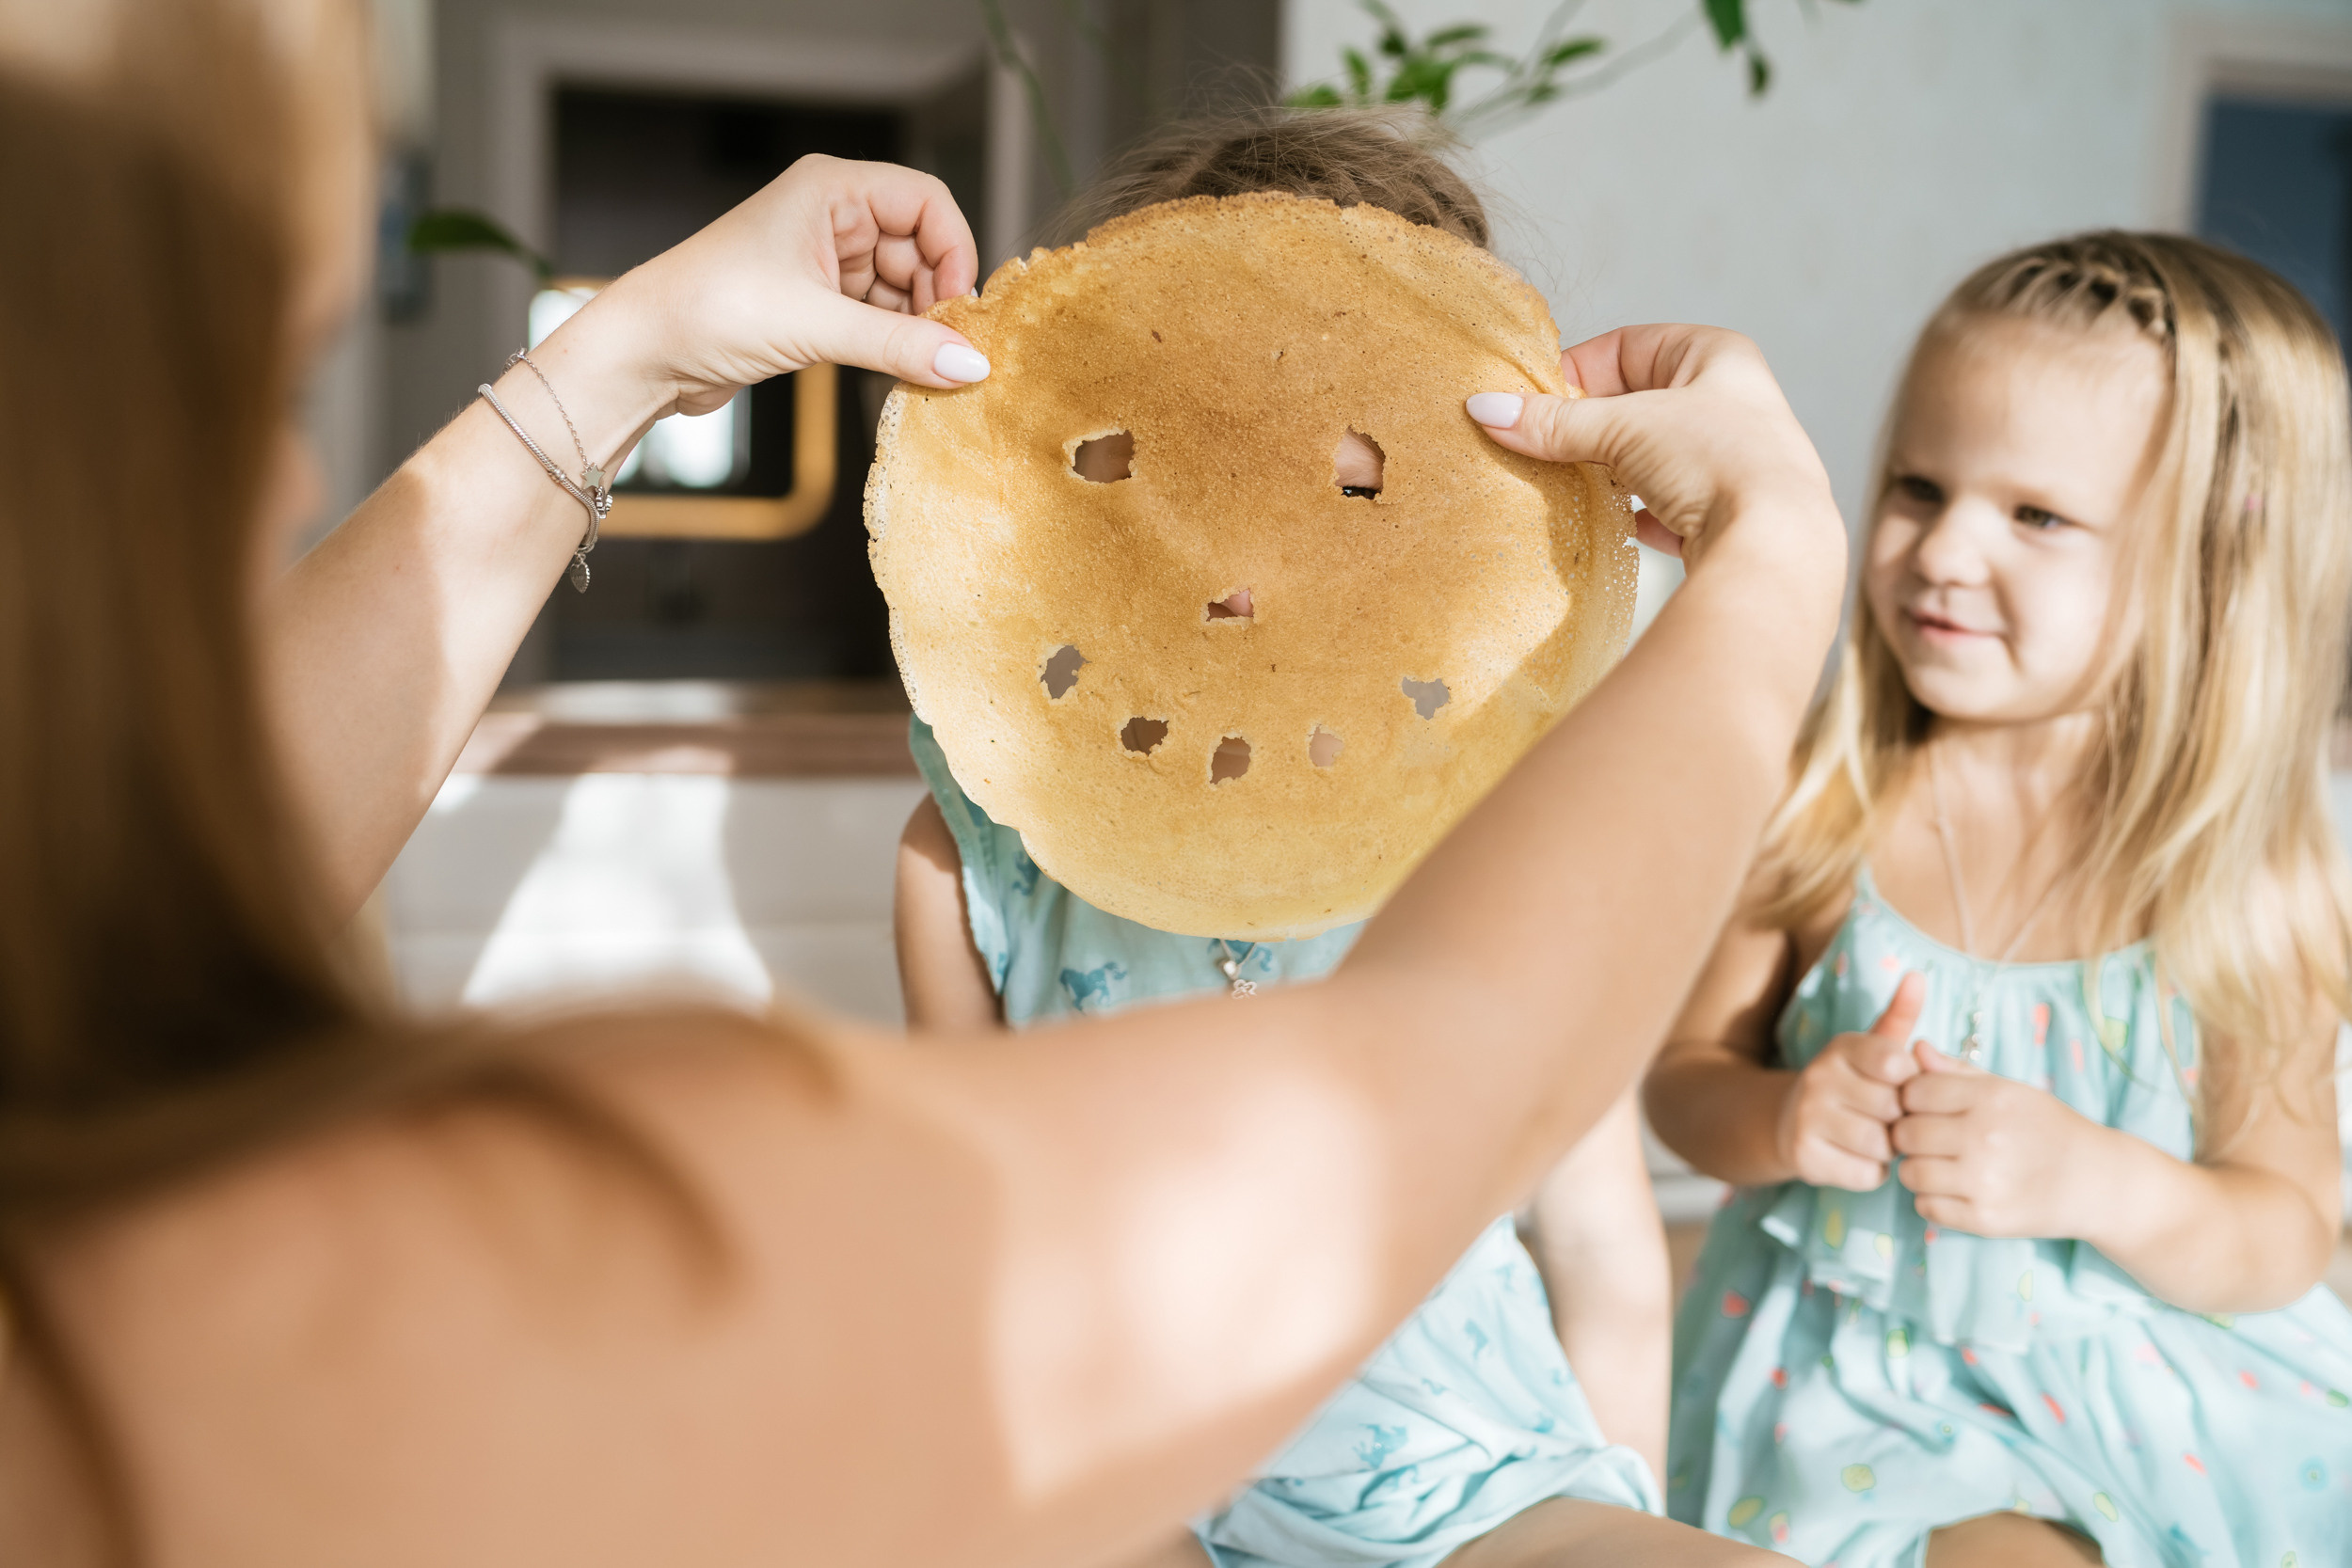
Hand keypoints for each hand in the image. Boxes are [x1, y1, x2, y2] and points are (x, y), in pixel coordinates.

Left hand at [564, 154, 988, 419]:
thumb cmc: (708, 309)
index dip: (953, 250)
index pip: (925, 201)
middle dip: (935, 298)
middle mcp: (831, 216)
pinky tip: (899, 373)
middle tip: (947, 352)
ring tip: (923, 369)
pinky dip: (892, 344)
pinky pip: (876, 317)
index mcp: (831, 190)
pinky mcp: (814, 304)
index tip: (959, 308)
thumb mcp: (815, 326)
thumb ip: (899, 344)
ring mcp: (823, 260)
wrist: (645, 353)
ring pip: (900, 287)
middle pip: (919, 248)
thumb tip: (970, 363)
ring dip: (915, 328)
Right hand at [1465, 326, 1839, 569]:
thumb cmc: (1716, 460)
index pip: (1626, 346)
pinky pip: (1663, 506)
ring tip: (1567, 485)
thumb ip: (1553, 422)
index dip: (1576, 370)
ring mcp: (1732, 461)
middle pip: (1636, 402)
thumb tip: (1485, 408)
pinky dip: (1631, 513)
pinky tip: (1607, 526)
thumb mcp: (1624, 429)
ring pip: (1647, 456)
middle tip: (1540, 445)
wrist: (1776, 547)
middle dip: (1587, 426)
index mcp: (1717, 356)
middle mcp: (1732, 401)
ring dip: (1606, 471)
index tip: (1533, 402)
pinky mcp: (1726, 516)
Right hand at [1773, 973, 1924, 1190]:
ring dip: (1889, 1149)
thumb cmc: (1850, 1084)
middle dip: (1901, 1120)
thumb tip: (1918, 975)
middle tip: (1889, 1119)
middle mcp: (1818, 1077)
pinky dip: (1872, 1173)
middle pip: (1893, 1109)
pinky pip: (1865, 1174)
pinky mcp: (1804, 1157)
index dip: (1909, 1083)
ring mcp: (1807, 1117)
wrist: (1790, 1122)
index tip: (1899, 1086)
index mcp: (1841, 1047)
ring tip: (1876, 1138)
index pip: (1896, 1064)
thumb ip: (1899, 1015)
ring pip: (1880, 1144)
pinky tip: (1860, 1159)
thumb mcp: (1872, 1047)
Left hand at [1892, 1043, 2111, 1237]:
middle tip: (1928, 1139)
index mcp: (1991, 1099)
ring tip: (1940, 1164)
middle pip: (1905, 1133)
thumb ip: (1958, 1071)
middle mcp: (1986, 1138)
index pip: (1914, 1091)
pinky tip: (1953, 1189)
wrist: (2095, 1181)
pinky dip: (1932, 1199)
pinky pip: (1926, 1206)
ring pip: (1909, 1172)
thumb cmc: (2047, 1128)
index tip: (1925, 1108)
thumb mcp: (2009, 1089)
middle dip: (1909, 1134)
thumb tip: (1914, 1048)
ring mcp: (1985, 1182)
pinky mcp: (1985, 1219)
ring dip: (1917, 1169)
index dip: (1912, 1099)